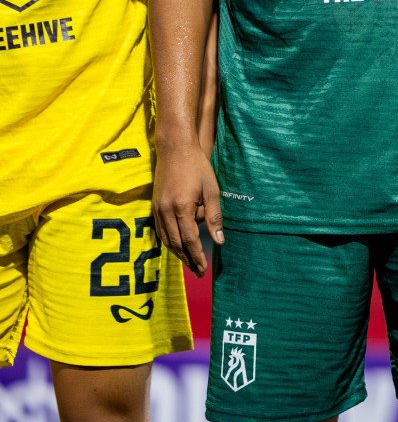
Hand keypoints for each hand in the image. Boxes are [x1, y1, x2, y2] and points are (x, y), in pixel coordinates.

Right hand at [152, 140, 223, 276]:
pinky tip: (177, 247)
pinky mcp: (154, 206)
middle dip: (187, 260)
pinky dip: (169, 242)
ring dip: (177, 253)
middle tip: (198, 272)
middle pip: (176, 244)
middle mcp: (166, 211)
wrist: (175, 150)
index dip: (197, 256)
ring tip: (190, 264)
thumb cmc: (197, 168)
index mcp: (181, 207)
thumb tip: (219, 241)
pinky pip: (160, 231)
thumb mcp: (212, 190)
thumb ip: (214, 216)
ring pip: (166, 239)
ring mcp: (157, 209)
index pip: (189, 240)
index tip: (204, 269)